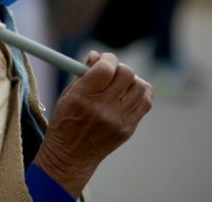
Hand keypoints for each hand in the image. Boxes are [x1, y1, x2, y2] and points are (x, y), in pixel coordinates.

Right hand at [33, 51, 152, 197]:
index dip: (107, 58)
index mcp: (82, 98)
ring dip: (131, 79)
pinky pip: (145, 102)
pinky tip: (129, 93)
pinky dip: (140, 92)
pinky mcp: (129, 128)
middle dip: (119, 67)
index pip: (105, 69)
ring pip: (139, 86)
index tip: (104, 58)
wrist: (71, 156)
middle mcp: (102, 109)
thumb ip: (83, 75)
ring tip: (120, 83)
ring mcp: (118, 120)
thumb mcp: (66, 96)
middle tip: (111, 71)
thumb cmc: (65, 122)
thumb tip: (96, 55)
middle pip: (126, 74)